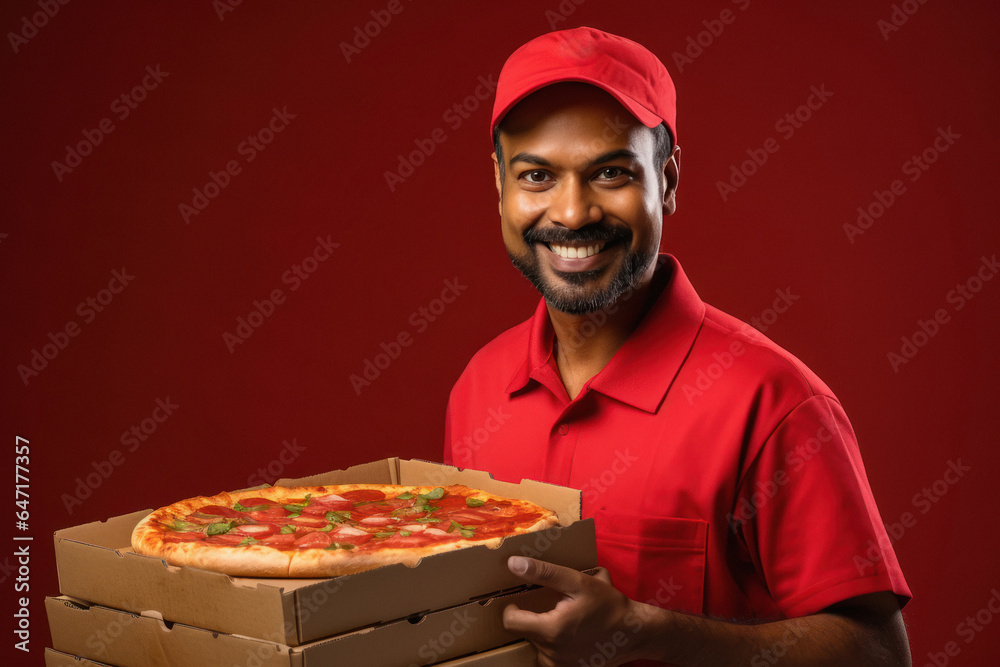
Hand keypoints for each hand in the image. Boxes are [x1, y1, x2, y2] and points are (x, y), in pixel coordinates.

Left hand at [502, 556, 645, 666]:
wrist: (634, 633)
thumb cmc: (608, 606)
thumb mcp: (578, 582)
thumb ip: (544, 572)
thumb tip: (514, 564)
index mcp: (551, 630)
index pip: (510, 622)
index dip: (511, 608)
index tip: (522, 599)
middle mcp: (552, 654)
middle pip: (524, 633)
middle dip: (533, 617)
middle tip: (551, 606)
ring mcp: (561, 666)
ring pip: (536, 646)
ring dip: (543, 632)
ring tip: (563, 619)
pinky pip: (550, 657)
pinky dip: (554, 645)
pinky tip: (570, 633)